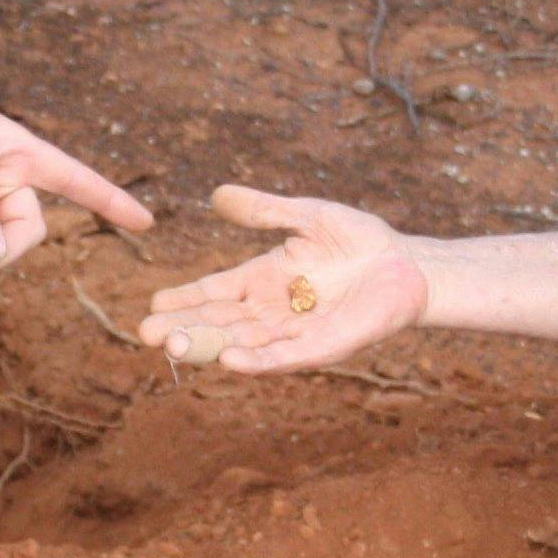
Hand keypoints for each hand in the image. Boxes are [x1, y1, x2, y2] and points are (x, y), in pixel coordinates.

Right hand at [137, 185, 427, 371]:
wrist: (409, 264)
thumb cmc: (360, 240)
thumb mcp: (306, 216)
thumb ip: (264, 211)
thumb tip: (217, 195)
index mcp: (264, 279)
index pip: (215, 292)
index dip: (185, 299)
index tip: (153, 305)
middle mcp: (274, 310)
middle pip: (221, 323)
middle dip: (185, 328)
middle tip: (148, 333)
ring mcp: (296, 332)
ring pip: (244, 343)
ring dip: (211, 347)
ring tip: (175, 347)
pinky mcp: (324, 347)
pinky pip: (285, 357)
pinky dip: (257, 362)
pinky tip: (230, 361)